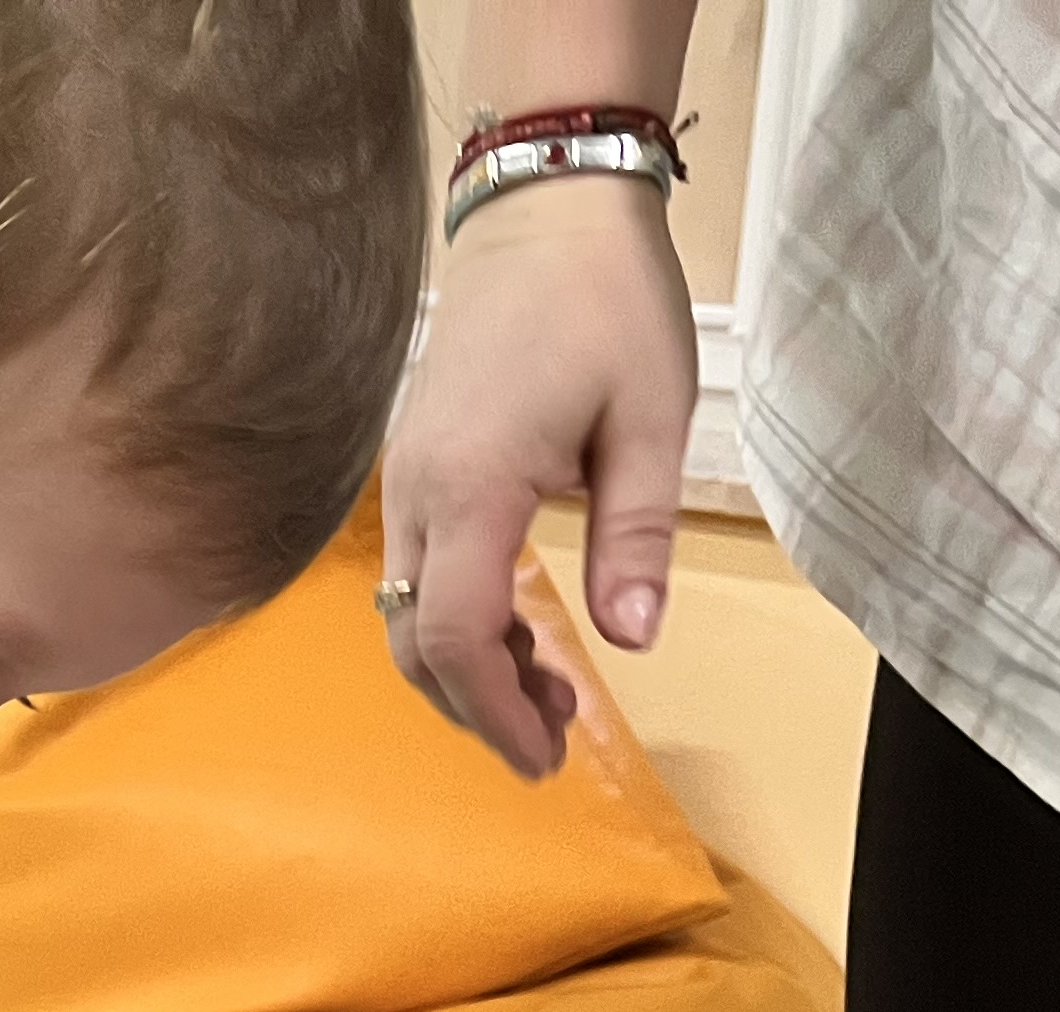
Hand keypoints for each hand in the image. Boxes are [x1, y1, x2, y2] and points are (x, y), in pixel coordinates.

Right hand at [376, 170, 698, 777]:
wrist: (545, 209)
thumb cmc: (606, 302)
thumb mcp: (652, 419)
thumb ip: (637, 536)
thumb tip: (634, 640)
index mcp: (475, 486)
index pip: (455, 634)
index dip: (492, 709)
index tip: (544, 755)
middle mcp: (419, 492)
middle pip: (414, 640)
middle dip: (475, 706)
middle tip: (551, 742)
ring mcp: (407, 479)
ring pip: (408, 611)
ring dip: (468, 668)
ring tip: (548, 690)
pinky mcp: (417, 466)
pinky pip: (417, 570)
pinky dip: (460, 619)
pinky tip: (522, 626)